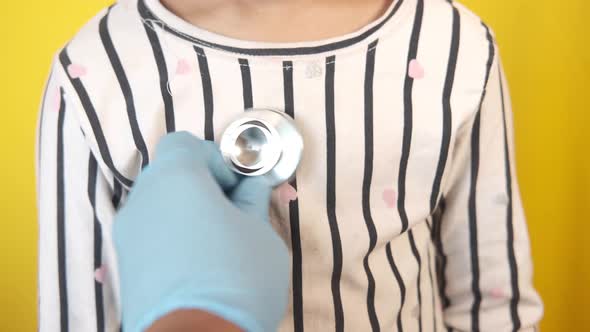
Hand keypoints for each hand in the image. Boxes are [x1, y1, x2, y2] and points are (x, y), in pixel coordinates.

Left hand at [114, 132, 289, 331]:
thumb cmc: (236, 276)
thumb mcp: (260, 230)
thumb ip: (253, 199)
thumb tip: (252, 187)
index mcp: (174, 178)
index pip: (186, 143)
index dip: (216, 159)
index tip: (237, 188)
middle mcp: (142, 200)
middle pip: (171, 174)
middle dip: (204, 187)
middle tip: (234, 214)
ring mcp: (127, 235)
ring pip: (161, 207)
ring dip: (188, 214)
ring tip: (217, 246)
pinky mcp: (123, 266)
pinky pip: (151, 236)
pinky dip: (173, 239)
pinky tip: (197, 266)